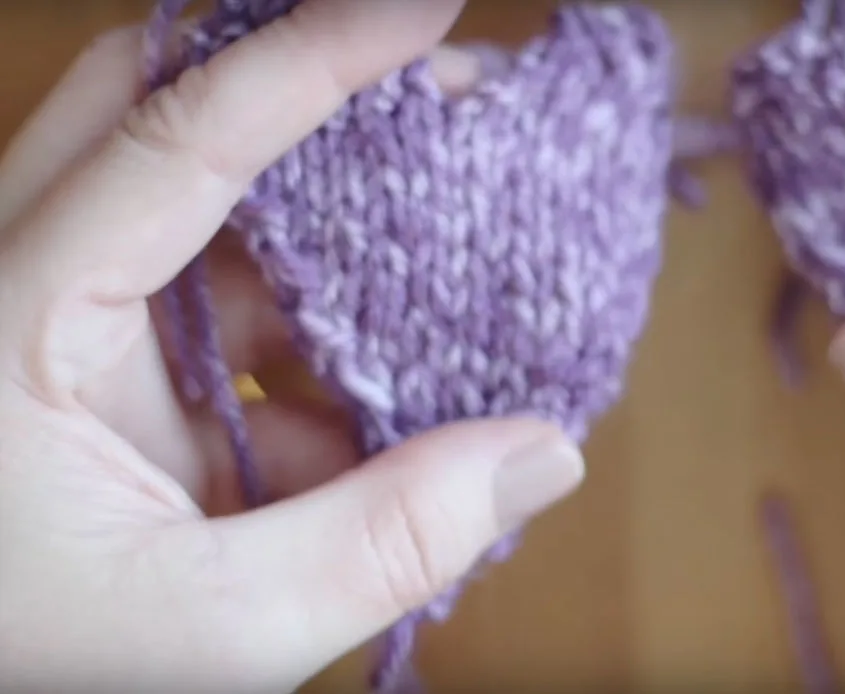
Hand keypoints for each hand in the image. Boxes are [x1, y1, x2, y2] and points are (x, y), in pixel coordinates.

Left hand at [0, 3, 582, 692]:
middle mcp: (29, 295)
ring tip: (450, 242)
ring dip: (330, 234)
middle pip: (154, 114)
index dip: (312, 56)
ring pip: (206, 220)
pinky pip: (228, 319)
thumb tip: (549, 451)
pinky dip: (318, 341)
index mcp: (13, 324)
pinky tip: (390, 395)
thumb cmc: (29, 677)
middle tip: (433, 84)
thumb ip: (385, 542)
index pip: (176, 141)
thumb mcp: (214, 632)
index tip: (428, 7)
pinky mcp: (109, 385)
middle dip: (302, 84)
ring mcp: (68, 336)